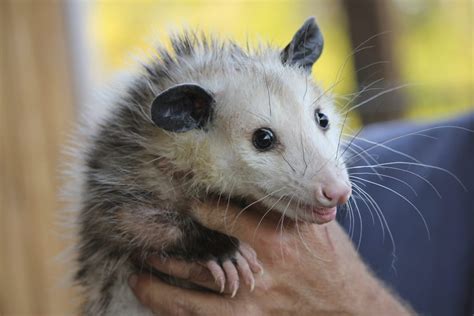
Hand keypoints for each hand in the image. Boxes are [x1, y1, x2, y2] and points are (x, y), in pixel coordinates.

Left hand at [129, 201, 412, 314]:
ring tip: (136, 272)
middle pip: (194, 255)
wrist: (349, 308)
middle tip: (137, 232)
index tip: (175, 195)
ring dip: (157, 285)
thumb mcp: (313, 225)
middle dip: (162, 245)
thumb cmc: (332, 261)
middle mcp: (256, 270)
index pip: (218, 214)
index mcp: (273, 237)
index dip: (192, 203)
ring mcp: (249, 302)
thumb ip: (283, 205)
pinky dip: (175, 312)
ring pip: (189, 298)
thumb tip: (256, 183)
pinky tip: (158, 302)